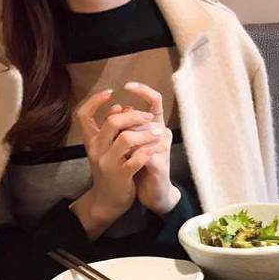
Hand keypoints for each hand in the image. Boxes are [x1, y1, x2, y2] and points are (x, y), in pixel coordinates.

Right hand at [71, 89, 160, 234]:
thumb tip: (120, 107)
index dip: (95, 100)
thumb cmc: (110, 169)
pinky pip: (137, 159)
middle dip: (134, 115)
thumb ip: (112, 129)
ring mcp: (108, 163)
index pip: (83, 115)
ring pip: (127, 138)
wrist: (107, 201)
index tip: (111, 92)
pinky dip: (149, 151)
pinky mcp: (121, 176)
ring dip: (146, 133)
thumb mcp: (106, 148)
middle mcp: (97, 150)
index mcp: (92, 141)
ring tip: (159, 132)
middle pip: (112, 121)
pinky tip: (155, 149)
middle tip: (149, 117)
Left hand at [124, 81, 180, 215]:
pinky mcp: (160, 164)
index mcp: (154, 125)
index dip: (143, 90)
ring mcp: (163, 148)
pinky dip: (130, 158)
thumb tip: (116, 108)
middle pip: (142, 116)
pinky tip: (125, 163)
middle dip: (125, 125)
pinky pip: (142, 154)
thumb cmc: (139, 165)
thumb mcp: (129, 142)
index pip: (154, 100)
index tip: (127, 85)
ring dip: (126, 144)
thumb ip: (125, 124)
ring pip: (140, 135)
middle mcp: (162, 132)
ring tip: (121, 154)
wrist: (151, 193)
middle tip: (115, 137)